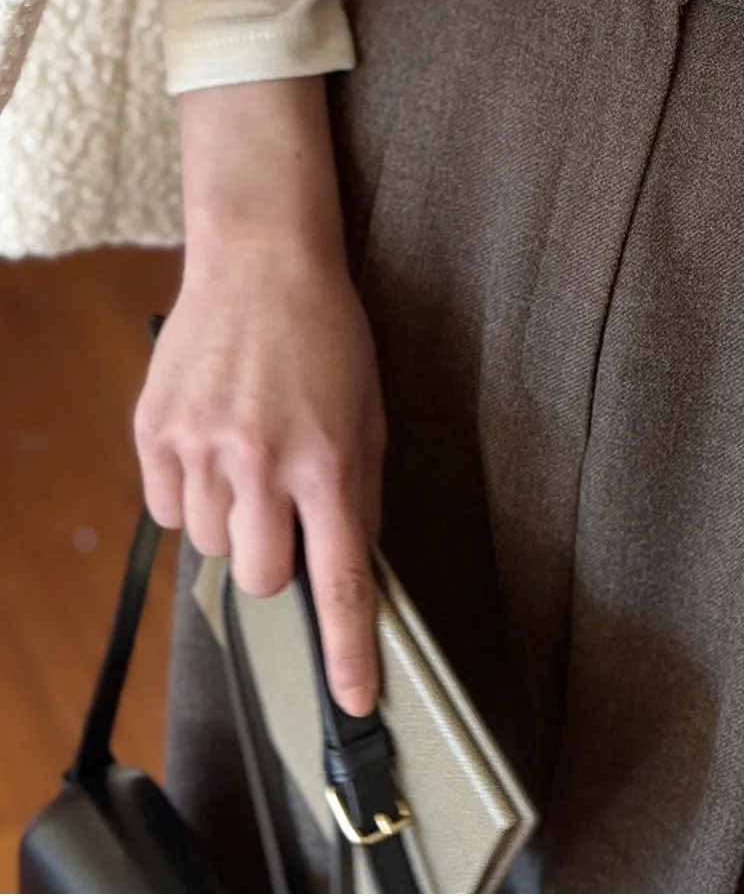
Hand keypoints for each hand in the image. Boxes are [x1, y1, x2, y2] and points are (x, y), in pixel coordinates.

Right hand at [134, 78, 384, 715]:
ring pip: (206, 547)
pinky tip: (211, 447)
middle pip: (258, 578)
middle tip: (283, 512)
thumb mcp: (369, 414)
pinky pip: (165, 511)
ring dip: (229, 523)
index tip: (356, 700)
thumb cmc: (327, 337)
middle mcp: (261, 460)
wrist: (260, 262)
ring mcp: (199, 447)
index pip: (338, 579)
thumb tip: (349, 568)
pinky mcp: (154, 433)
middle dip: (274, 563)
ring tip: (247, 458)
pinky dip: (188, 496)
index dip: (346, 650)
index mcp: (328, 459)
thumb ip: (358, 494)